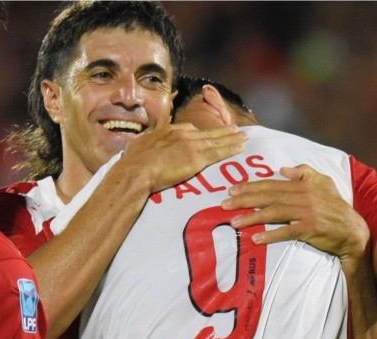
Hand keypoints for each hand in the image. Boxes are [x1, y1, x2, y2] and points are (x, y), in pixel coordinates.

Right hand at [119, 123, 246, 192]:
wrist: (136, 171)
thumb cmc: (132, 164)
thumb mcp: (137, 147)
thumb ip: (144, 144)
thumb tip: (139, 146)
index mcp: (167, 131)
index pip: (188, 129)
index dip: (200, 133)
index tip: (206, 135)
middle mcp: (181, 134)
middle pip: (206, 132)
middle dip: (222, 131)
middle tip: (235, 129)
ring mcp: (190, 145)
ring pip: (216, 140)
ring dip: (231, 138)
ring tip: (243, 136)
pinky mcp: (196, 158)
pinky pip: (218, 152)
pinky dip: (231, 149)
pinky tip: (241, 148)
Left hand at [222, 164, 368, 262]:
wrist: (352, 230)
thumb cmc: (336, 206)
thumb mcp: (324, 182)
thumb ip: (305, 172)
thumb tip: (283, 169)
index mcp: (302, 185)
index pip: (270, 184)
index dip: (249, 186)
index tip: (231, 190)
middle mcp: (302, 196)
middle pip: (268, 197)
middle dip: (244, 200)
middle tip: (224, 204)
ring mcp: (306, 212)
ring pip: (273, 213)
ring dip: (252, 217)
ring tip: (234, 222)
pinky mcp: (310, 228)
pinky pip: (287, 231)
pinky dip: (271, 235)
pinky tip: (256, 238)